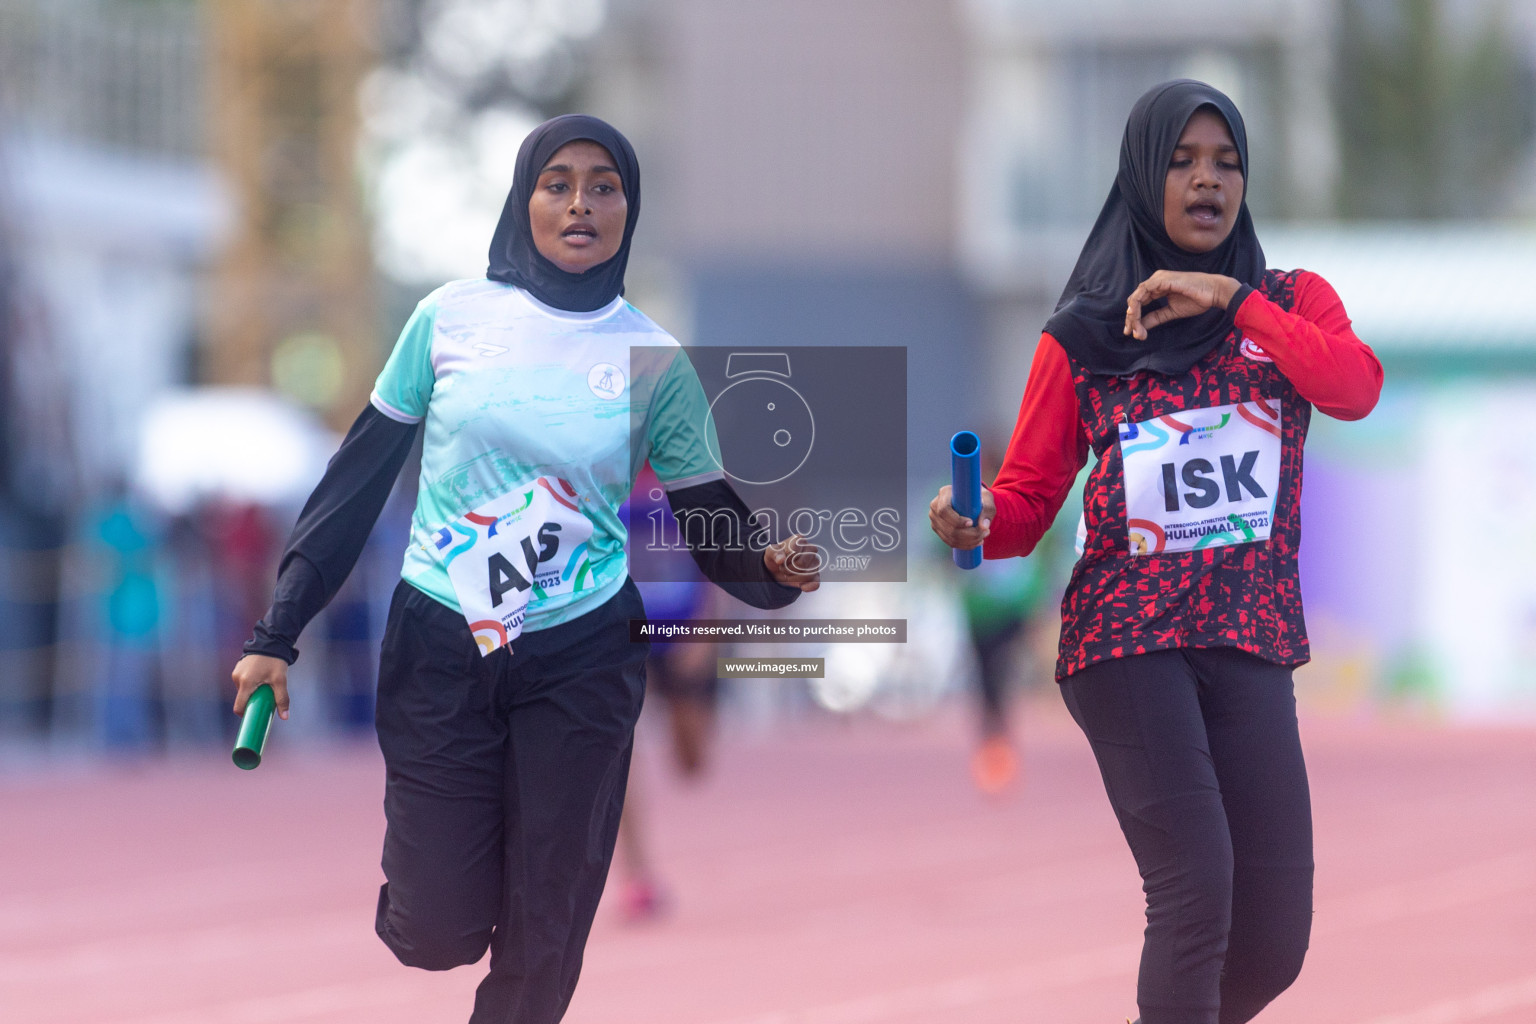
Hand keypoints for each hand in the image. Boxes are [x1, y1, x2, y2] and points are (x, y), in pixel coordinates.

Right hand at [232, 654, 290, 720]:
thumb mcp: (280, 680)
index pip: (239, 706)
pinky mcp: (238, 668)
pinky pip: (243, 682)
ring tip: (265, 684)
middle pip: (242, 698)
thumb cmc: (275, 661)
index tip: (254, 715)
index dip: (245, 714)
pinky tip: (261, 677)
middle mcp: (237, 678)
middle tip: (266, 697)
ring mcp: (236, 672)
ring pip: (243, 690)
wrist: (270, 641)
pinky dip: (251, 684)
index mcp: (246, 683)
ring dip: (252, 691)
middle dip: (253, 701)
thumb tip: (285, 717)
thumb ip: (282, 699)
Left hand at [764, 534, 820, 591]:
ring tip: (789, 574)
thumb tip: (781, 559)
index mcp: (800, 540)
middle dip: (789, 570)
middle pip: (801, 564)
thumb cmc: (776, 557)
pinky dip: (808, 586)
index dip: (785, 559)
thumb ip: (774, 553)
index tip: (781, 560)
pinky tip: (801, 586)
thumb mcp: (770, 553)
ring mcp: (815, 563)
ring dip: (793, 579)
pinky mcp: (816, 575)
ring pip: (807, 575)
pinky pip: (815, 583)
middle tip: (784, 569)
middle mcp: (811, 549)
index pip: (794, 552)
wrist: (777, 569)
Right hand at [928, 484, 994, 549]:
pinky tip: (976, 542)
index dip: (956, 520)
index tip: (971, 523)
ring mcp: (935, 519)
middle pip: (948, 527)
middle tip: (985, 532)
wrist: (972, 501)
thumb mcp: (987, 498)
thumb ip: (987, 509)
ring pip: (950, 537)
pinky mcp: (938, 529)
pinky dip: (964, 545)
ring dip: (969, 541)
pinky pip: (950, 542)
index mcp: (944, 493)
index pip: (944, 510)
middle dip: (968, 534)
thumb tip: (984, 526)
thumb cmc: (978, 497)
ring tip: (983, 536)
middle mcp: (935, 506)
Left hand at [1123, 271, 1240, 340]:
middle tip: (1131, 333)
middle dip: (1131, 319)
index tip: (1132, 333)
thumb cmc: (1197, 300)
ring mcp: (1157, 279)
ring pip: (1136, 297)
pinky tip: (1135, 316)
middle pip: (1134, 300)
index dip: (1133, 318)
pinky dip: (1137, 305)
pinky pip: (1143, 292)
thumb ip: (1156, 317)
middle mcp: (1155, 282)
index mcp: (1157, 288)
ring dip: (1133, 315)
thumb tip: (1141, 327)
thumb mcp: (1171, 312)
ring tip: (1135, 329)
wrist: (1213, 293)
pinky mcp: (1161, 280)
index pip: (1139, 302)